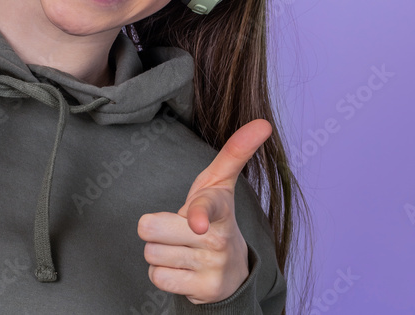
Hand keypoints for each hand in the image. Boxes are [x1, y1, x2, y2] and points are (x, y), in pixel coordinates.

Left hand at [137, 119, 272, 304]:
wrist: (232, 270)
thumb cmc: (215, 216)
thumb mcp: (220, 183)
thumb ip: (235, 151)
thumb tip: (263, 123)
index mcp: (220, 207)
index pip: (205, 207)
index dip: (198, 214)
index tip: (197, 222)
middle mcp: (218, 238)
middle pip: (151, 229)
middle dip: (154, 228)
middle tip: (175, 229)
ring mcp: (213, 267)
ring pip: (151, 253)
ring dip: (159, 251)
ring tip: (181, 248)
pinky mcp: (204, 290)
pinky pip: (157, 277)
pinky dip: (163, 274)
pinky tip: (183, 268)